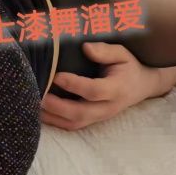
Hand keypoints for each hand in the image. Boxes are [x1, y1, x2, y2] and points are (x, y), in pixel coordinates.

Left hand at [41, 42, 175, 130]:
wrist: (141, 87)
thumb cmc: (128, 66)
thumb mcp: (122, 53)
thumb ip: (105, 51)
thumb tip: (85, 48)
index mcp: (117, 88)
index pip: (94, 91)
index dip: (75, 85)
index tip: (57, 75)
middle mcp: (108, 107)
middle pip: (81, 113)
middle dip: (58, 107)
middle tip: (39, 96)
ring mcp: (100, 117)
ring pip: (74, 124)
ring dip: (53, 117)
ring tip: (34, 105)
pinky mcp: (92, 121)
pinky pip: (72, 126)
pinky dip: (54, 121)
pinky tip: (40, 111)